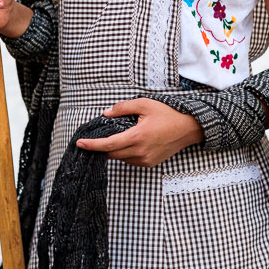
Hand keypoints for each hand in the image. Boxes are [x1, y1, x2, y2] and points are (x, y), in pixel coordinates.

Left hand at [76, 98, 203, 166]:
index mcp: (137, 137)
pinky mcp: (149, 163)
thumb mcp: (144, 104)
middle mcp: (140, 152)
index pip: (108, 145)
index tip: (80, 144)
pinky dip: (125, 152)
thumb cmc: (167, 115)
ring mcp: (145, 160)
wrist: (188, 129)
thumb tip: (106, 114)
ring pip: (121, 158)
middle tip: (94, 138)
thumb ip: (122, 108)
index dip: (92, 145)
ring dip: (114, 149)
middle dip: (101, 147)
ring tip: (119, 135)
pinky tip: (130, 141)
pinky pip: (130, 160)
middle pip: (112, 154)